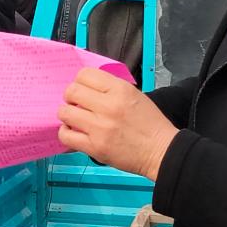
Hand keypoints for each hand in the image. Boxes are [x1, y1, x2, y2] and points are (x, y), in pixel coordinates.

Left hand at [58, 68, 177, 179]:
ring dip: (67, 115)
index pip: (84, 75)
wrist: (161, 151)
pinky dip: (66, 133)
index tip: (83, 91)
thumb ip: (111, 89)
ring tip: (75, 120)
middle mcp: (108, 105)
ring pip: (65, 112)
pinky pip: (66, 135)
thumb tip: (87, 88)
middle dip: (71, 97)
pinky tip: (74, 133)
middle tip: (77, 105)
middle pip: (72, 91)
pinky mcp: (94, 147)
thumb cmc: (150, 123)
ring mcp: (99, 127)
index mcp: (120, 89)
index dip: (80, 82)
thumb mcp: (135, 96)